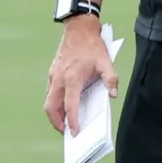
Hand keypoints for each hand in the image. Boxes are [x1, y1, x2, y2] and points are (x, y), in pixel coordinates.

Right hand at [44, 18, 116, 134]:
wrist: (78, 29)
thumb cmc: (92, 46)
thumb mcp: (106, 62)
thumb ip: (111, 79)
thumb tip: (113, 95)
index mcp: (72, 78)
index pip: (70, 106)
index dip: (72, 121)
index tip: (75, 132)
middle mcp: (58, 79)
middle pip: (51, 108)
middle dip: (57, 123)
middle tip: (67, 133)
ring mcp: (53, 76)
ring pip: (48, 101)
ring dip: (55, 114)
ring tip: (66, 123)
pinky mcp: (52, 73)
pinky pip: (50, 93)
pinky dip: (54, 103)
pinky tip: (64, 106)